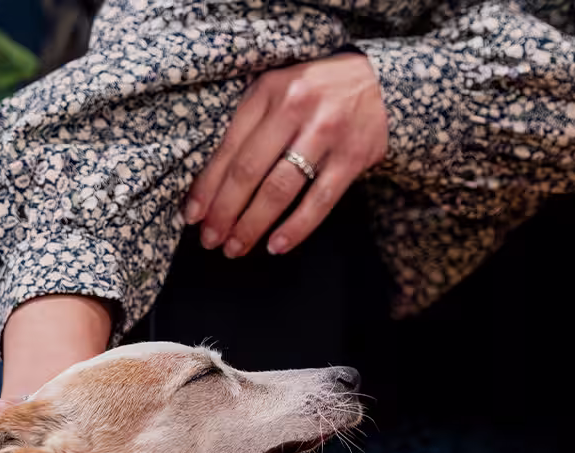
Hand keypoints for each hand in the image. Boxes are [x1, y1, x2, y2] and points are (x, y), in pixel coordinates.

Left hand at [185, 52, 388, 258]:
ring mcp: (325, 133)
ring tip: (236, 247)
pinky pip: (319, 200)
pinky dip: (296, 227)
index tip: (192, 215)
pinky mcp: (352, 157)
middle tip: (210, 239)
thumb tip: (214, 180)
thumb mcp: (280, 91)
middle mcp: (294, 108)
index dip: (207, 186)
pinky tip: (277, 245)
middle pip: (249, 171)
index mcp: (268, 91)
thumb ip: (251, 124)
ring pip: (280, 189)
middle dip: (224, 212)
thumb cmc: (319, 92)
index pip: (229, 147)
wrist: (382, 84)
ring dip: (253, 224)